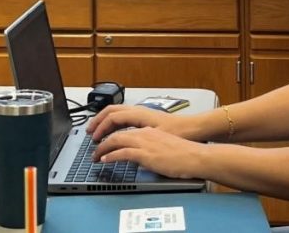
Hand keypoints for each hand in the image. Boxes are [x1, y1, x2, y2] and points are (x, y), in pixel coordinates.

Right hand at [87, 105, 176, 140]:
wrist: (193, 129)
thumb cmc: (177, 132)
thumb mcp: (155, 139)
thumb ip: (135, 143)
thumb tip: (118, 147)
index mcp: (138, 114)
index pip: (112, 117)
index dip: (100, 128)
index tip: (94, 140)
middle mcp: (138, 110)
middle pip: (111, 111)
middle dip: (98, 121)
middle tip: (89, 133)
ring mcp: (141, 113)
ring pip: (117, 112)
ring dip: (105, 121)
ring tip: (98, 131)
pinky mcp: (145, 118)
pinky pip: (123, 116)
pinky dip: (114, 122)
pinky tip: (114, 130)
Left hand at [91, 125, 208, 180]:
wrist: (195, 156)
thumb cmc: (184, 154)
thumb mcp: (163, 146)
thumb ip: (150, 148)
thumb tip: (141, 157)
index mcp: (148, 130)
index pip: (123, 128)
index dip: (110, 133)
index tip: (102, 139)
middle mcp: (144, 133)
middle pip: (115, 131)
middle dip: (101, 138)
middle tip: (93, 146)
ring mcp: (144, 142)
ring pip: (116, 140)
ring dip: (102, 148)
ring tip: (95, 155)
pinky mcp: (145, 154)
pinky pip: (122, 152)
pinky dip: (110, 155)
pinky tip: (104, 160)